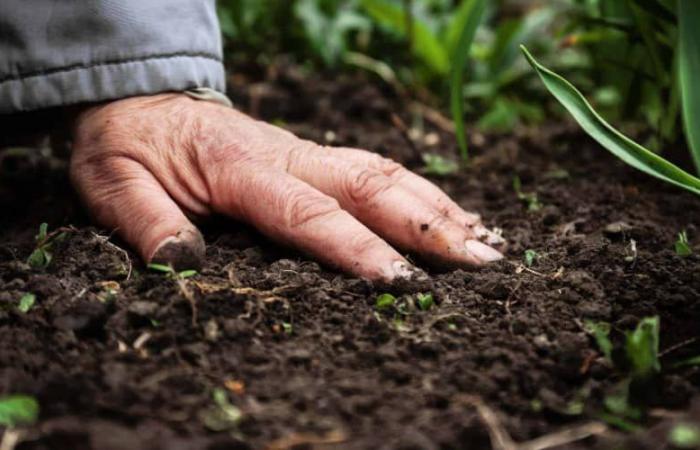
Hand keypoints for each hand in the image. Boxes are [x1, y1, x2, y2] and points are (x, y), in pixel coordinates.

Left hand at [70, 93, 503, 280]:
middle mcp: (287, 155)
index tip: (403, 283)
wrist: (140, 101)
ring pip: (384, 172)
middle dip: (429, 225)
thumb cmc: (128, 147)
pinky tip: (450, 214)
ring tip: (486, 240)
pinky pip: (376, 169)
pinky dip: (420, 192)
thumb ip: (147, 224)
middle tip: (483, 262)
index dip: (357, 248)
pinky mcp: (312, 156)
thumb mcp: (114, 185)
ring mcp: (305, 152)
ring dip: (438, 207)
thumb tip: (183, 265)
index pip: (309, 213)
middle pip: (370, 185)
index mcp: (240, 168)